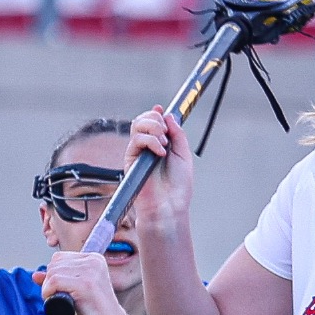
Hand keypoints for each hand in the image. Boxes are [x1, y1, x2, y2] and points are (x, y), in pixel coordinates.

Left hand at [37, 252, 130, 314]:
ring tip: (60, 301)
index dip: (53, 274)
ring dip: (48, 289)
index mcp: (94, 258)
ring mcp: (91, 272)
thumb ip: (57, 280)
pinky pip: (55, 281)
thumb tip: (35, 275)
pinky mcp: (86, 284)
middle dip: (49, 281)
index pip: (59, 257)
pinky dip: (49, 293)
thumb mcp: (75, 290)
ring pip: (52, 272)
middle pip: (54, 263)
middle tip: (59, 298)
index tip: (60, 291)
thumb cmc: (94, 311)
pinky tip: (58, 302)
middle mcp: (94, 261)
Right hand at [127, 105, 193, 233]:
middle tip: (165, 132)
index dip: (156, 113)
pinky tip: (160, 152)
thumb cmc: (178, 186)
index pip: (153, 122)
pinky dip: (150, 141)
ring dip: (153, 128)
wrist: (169, 205)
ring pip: (136, 126)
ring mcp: (138, 153)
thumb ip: (177, 135)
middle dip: (154, 119)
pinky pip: (136, 140)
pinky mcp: (130, 160)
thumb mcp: (184, 155)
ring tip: (164, 144)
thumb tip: (169, 116)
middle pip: (142, 120)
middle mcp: (147, 147)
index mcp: (160, 145)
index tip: (162, 109)